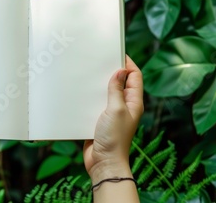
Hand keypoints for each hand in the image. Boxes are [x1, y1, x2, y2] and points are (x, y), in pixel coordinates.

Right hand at [83, 55, 142, 183]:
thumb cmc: (114, 138)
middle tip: (100, 60)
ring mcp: (111, 113)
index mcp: (133, 102)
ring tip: (88, 73)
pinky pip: (95, 104)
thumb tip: (120, 71)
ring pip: (106, 92)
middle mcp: (124, 106)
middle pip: (121, 82)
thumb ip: (116, 90)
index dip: (128, 63)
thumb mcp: (115, 109)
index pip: (135, 77)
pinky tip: (80, 92)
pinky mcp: (99, 120)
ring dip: (99, 84)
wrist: (103, 162)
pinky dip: (89, 97)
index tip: (117, 53)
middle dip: (112, 71)